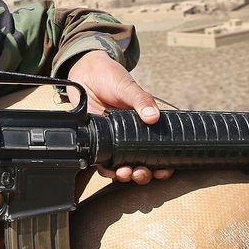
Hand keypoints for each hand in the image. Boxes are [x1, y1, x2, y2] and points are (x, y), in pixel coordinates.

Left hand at [67, 51, 173, 183]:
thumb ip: (141, 100)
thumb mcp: (128, 86)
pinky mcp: (99, 141)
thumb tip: (153, 116)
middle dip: (144, 173)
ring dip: (127, 175)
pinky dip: (107, 170)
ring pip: (124, 165)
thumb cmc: (111, 77)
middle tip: (142, 172)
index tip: (164, 170)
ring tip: (126, 173)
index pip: (160, 148)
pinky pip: (104, 161)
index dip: (164, 164)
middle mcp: (131, 135)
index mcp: (145, 124)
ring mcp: (114, 140)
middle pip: (143, 162)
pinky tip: (110, 171)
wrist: (85, 73)